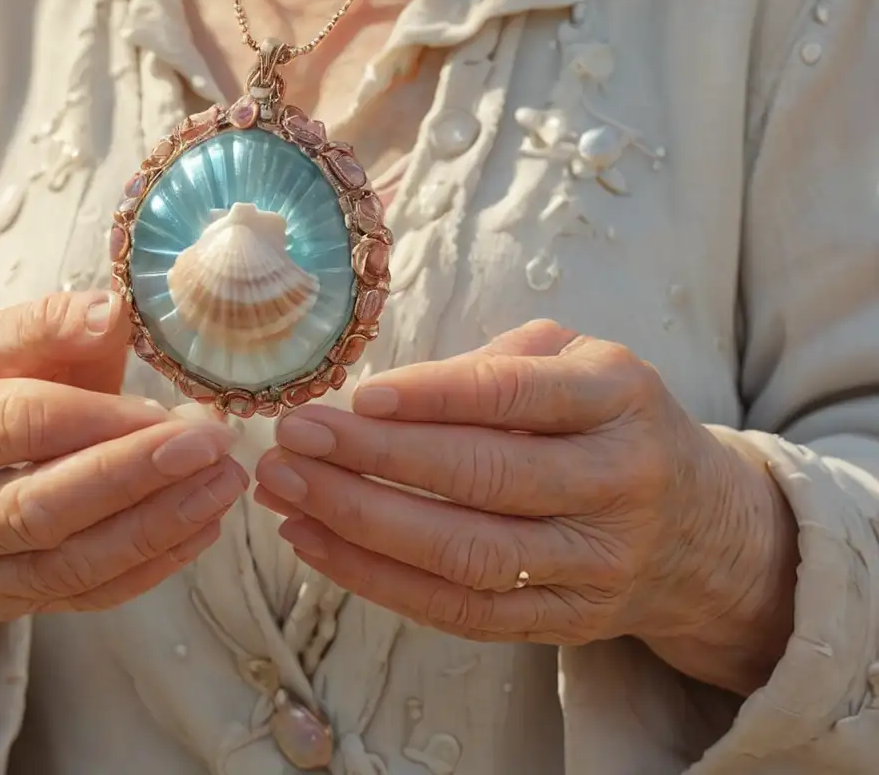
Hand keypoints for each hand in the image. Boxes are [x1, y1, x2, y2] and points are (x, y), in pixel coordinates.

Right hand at [0, 291, 247, 659]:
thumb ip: (48, 324)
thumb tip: (111, 312)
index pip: (17, 425)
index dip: (99, 419)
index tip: (170, 408)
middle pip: (39, 508)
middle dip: (134, 477)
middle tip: (211, 446)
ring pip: (68, 565)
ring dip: (157, 526)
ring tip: (223, 483)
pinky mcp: (6, 603)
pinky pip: (88, 595)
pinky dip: (154, 563)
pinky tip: (205, 524)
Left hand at [255, 320, 795, 692]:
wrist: (701, 531)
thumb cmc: (611, 425)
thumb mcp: (577, 364)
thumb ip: (493, 367)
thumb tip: (379, 396)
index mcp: (618, 400)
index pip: (517, 396)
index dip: (433, 397)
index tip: (355, 396)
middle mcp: (616, 484)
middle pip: (484, 480)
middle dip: (374, 460)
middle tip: (293, 439)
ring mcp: (593, 565)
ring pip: (465, 556)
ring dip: (359, 524)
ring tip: (283, 490)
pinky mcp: (564, 621)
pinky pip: (459, 612)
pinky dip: (377, 581)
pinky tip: (314, 543)